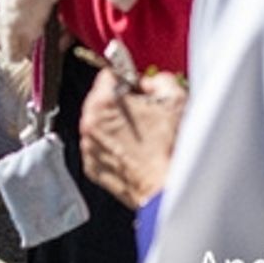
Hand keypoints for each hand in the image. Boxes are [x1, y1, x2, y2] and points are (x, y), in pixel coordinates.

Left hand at [79, 69, 184, 210]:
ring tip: (142, 135)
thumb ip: (159, 80)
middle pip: (100, 99)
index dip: (128, 78)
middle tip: (144, 112)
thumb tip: (150, 83)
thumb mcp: (174, 99)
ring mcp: (89, 148)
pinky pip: (100, 147)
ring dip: (116, 124)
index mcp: (103, 103)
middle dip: (121, 102)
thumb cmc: (169, 149)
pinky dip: (113, 146)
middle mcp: (90, 124)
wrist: (165, 187)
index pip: (108, 74)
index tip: (137, 87)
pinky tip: (134, 150)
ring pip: (99, 124)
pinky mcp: (92, 167)